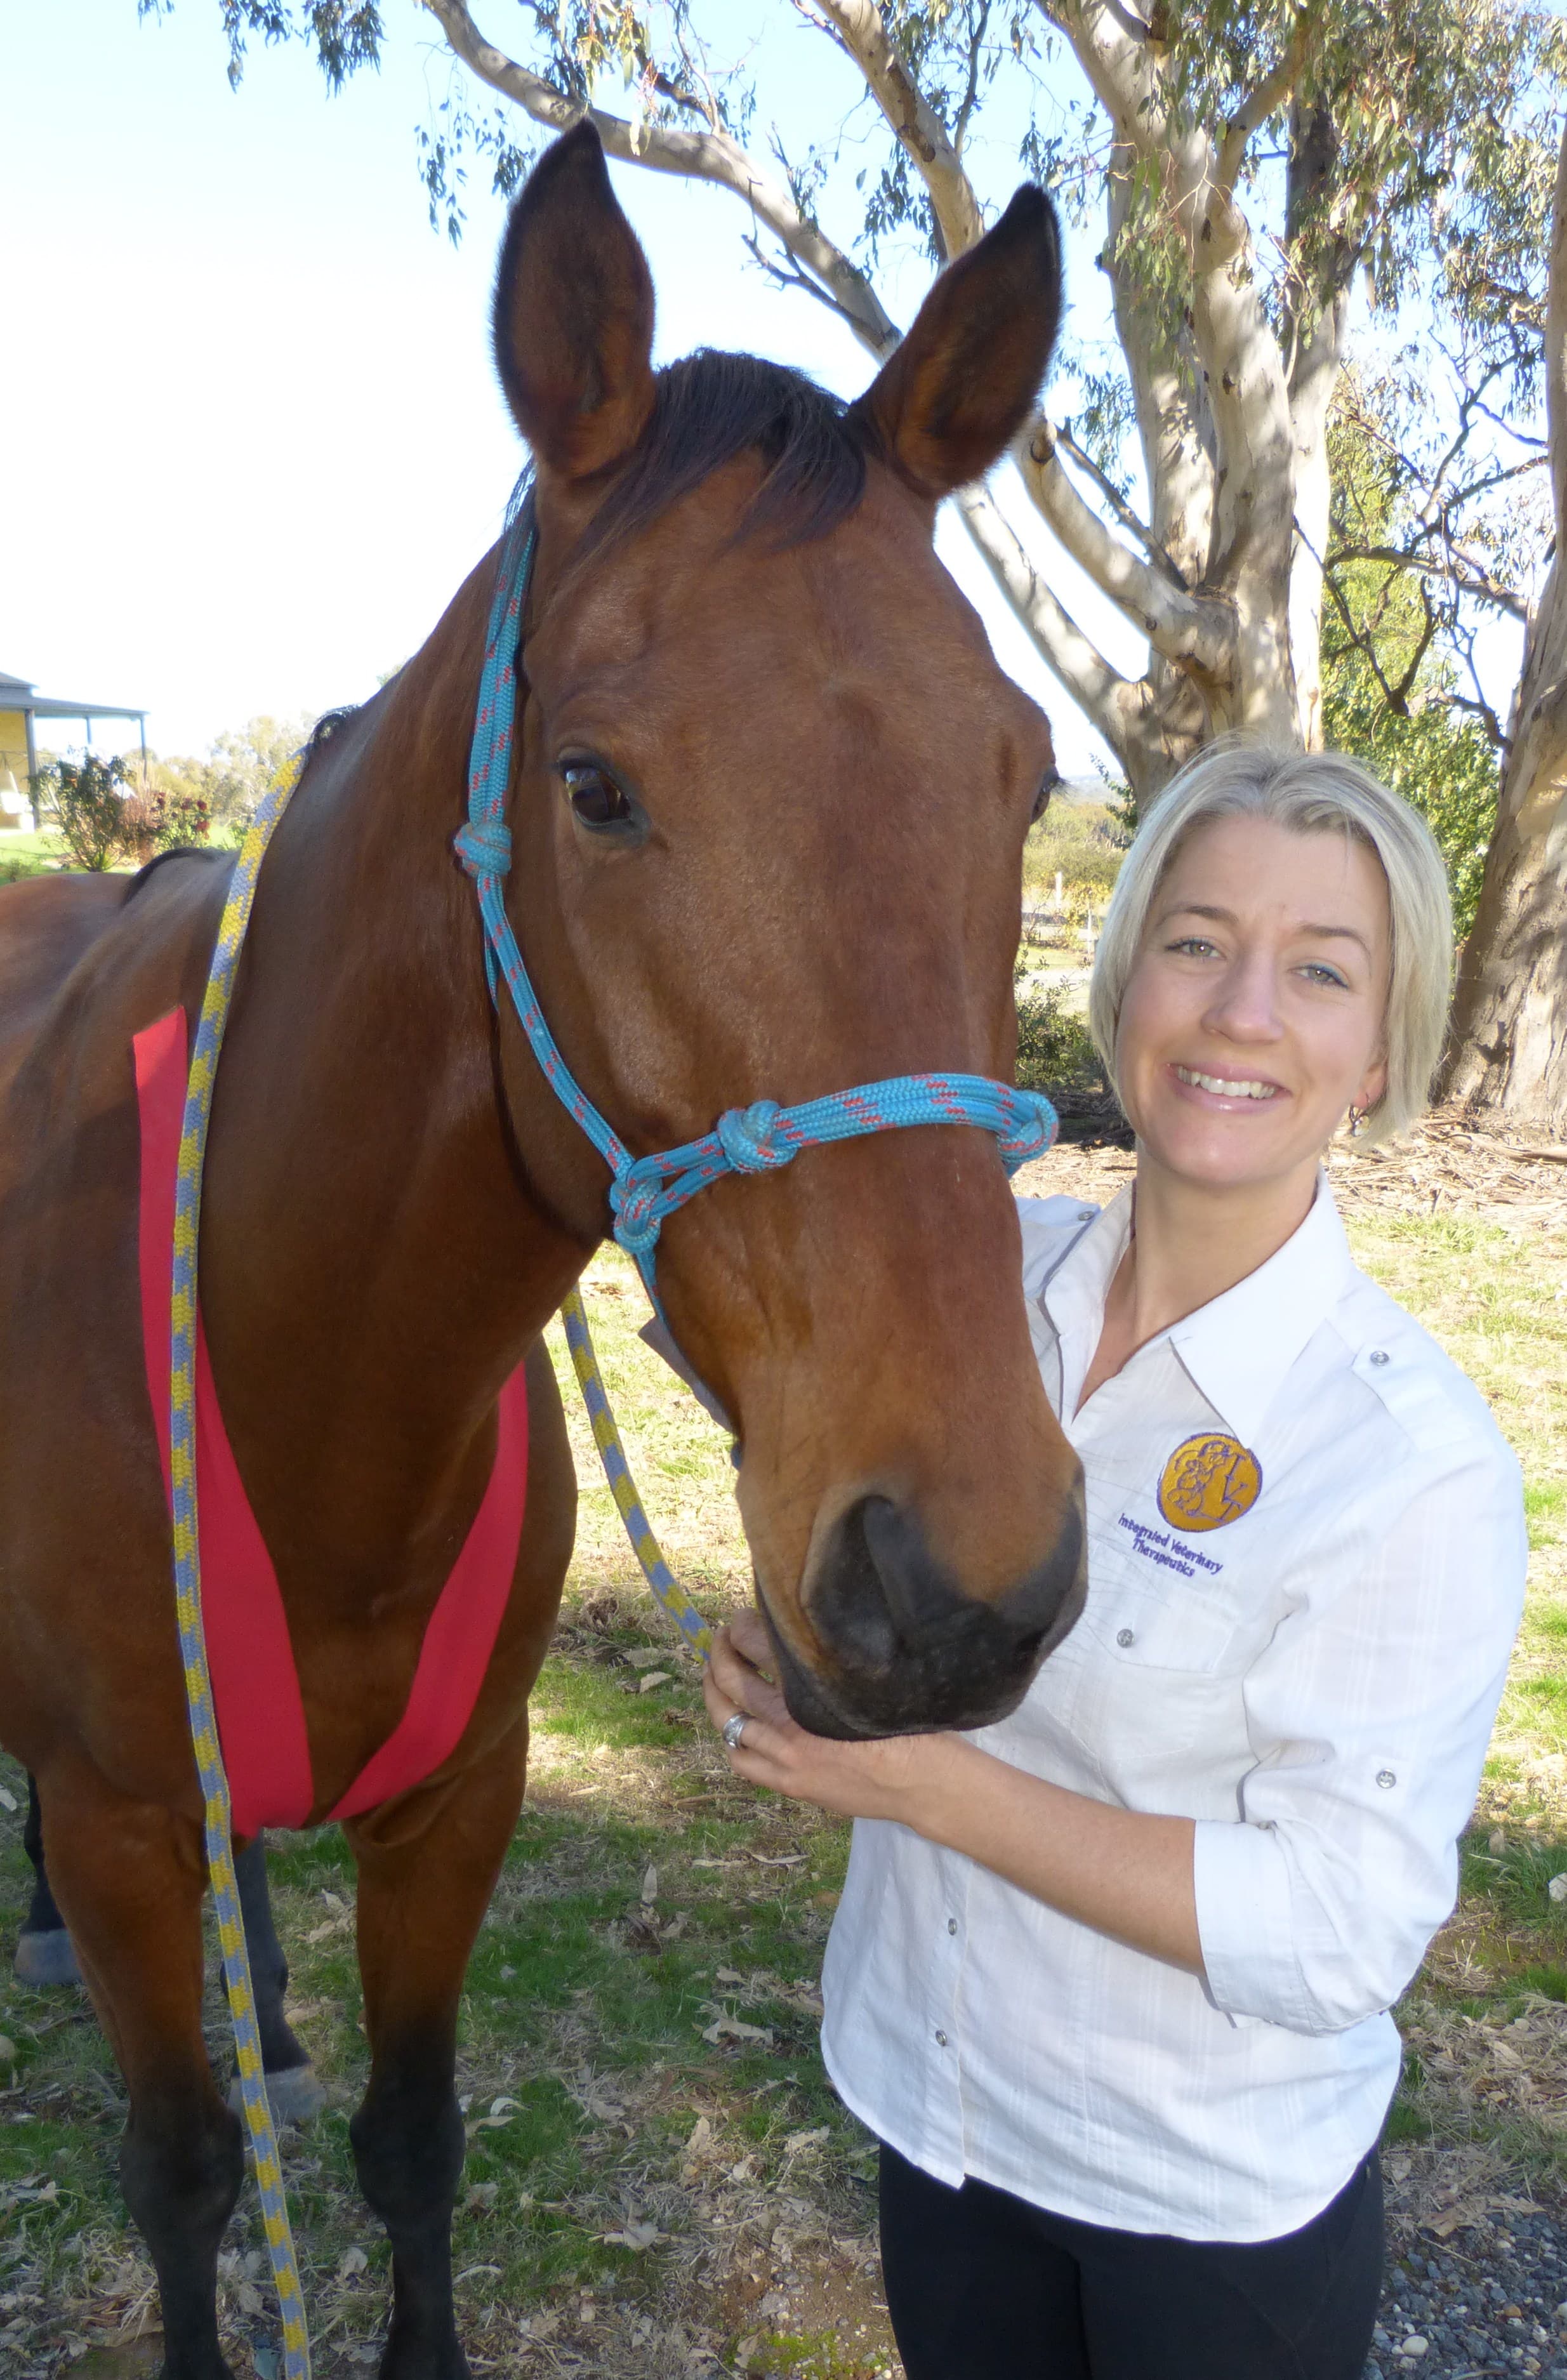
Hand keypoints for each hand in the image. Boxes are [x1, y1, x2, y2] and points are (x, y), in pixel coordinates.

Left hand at [702, 1606, 963, 1825]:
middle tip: (723, 1638)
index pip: (756, 1644)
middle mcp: (792, 1720)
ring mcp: (786, 1756)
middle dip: (721, 1653)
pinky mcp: (789, 1783)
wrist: (923, 1783)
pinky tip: (736, 1725)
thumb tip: (801, 1631)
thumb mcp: (870, 1678)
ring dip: (716, 1693)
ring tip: (717, 1675)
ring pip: (727, 1721)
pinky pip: (741, 1760)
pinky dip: (731, 1739)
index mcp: (813, 1685)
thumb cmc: (908, 1725)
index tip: (742, 1618)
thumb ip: (830, 1660)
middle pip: (733, 1680)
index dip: (742, 1627)